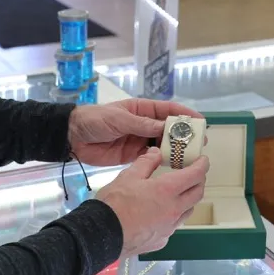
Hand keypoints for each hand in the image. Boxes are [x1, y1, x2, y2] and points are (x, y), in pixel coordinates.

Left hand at [68, 99, 201, 166]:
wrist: (73, 137)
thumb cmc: (95, 120)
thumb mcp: (120, 119)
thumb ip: (143, 125)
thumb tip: (166, 128)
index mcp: (141, 109)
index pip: (168, 110)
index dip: (185, 115)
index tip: (200, 122)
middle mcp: (143, 123)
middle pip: (168, 129)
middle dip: (184, 135)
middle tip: (199, 144)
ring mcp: (139, 139)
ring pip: (162, 144)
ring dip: (175, 149)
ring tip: (189, 156)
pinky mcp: (133, 154)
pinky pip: (152, 157)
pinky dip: (162, 161)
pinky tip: (173, 165)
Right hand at [95, 148, 208, 256]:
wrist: (102, 235)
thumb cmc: (114, 204)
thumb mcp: (128, 176)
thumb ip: (146, 162)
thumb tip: (156, 153)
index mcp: (167, 190)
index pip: (195, 175)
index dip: (202, 165)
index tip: (202, 160)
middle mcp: (174, 210)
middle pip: (197, 194)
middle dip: (199, 181)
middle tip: (192, 174)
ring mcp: (169, 227)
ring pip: (188, 211)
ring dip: (187, 200)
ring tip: (177, 193)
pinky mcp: (161, 240)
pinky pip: (174, 226)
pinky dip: (173, 216)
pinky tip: (160, 213)